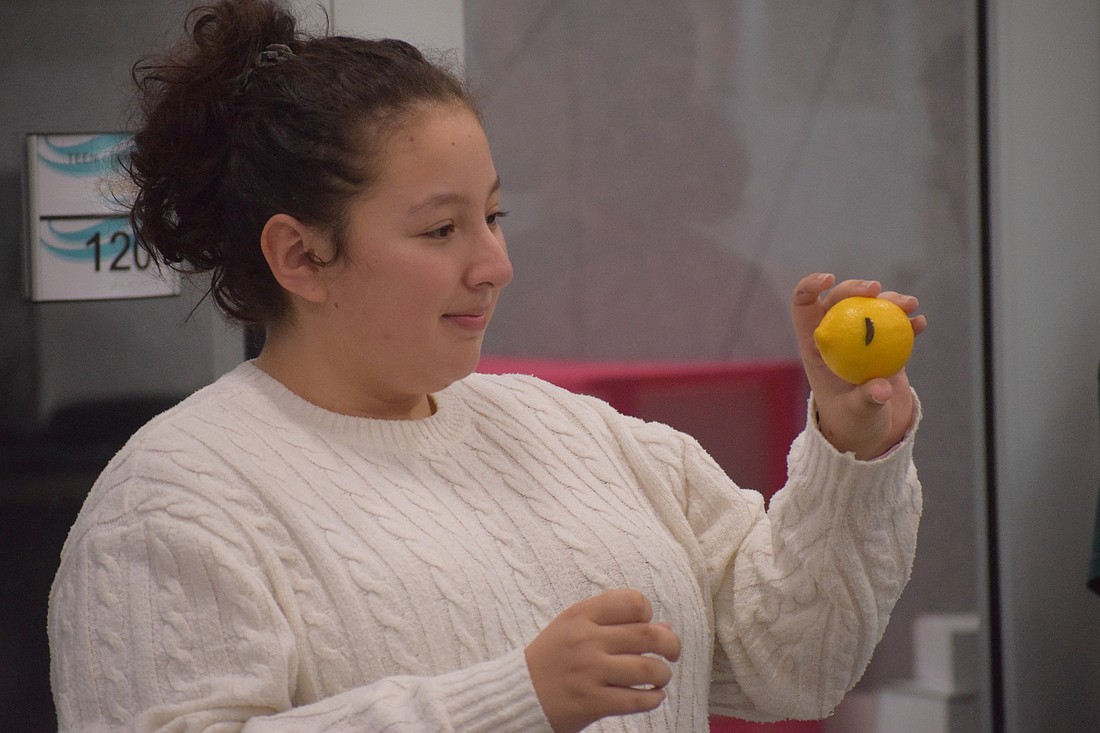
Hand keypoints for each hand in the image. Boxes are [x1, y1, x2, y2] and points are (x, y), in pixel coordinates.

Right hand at [525, 589, 681, 732]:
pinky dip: (654, 698)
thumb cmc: (553, 658)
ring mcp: (588, 672)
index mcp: (580, 615)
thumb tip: (666, 629)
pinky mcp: (591, 703)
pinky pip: (637, 699)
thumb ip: (616, 624)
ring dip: (663, 674)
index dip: (647, 613)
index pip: (632, 601)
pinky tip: (653, 696)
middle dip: (671, 644)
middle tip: (672, 652)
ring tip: (660, 677)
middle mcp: (585, 640)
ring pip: (648, 669)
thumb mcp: (575, 628)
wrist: (518, 693)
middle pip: (648, 634)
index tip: (645, 625)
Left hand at [791, 273, 926, 459]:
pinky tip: (919, 323)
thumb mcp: (857, 414)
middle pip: (840, 300)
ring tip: (910, 305)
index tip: (829, 279)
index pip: (804, 307)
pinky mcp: (883, 346)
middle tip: (877, 290)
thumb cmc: (853, 424)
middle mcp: (836, 337)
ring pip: (870, 307)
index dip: (811, 286)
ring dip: (889, 300)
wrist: (872, 433)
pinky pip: (894, 326)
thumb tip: (881, 389)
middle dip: (856, 288)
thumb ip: (866, 400)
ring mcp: (860, 340)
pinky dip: (907, 322)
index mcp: (816, 347)